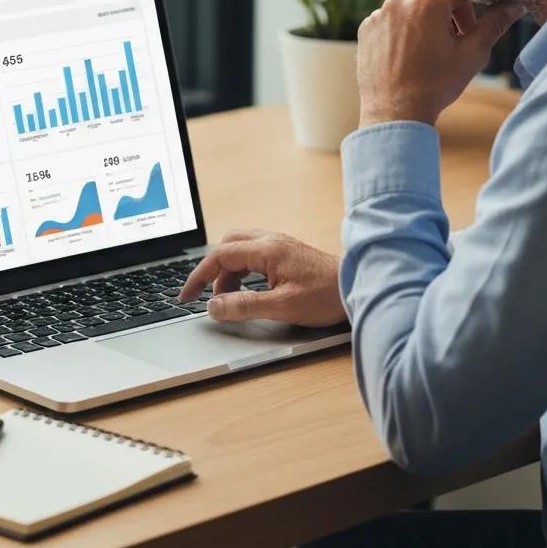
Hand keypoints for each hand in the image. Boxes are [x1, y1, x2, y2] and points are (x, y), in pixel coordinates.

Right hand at [178, 229, 344, 326]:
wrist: (359, 286)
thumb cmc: (326, 295)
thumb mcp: (282, 307)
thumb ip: (244, 306)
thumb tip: (213, 306)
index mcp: (267, 249)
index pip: (220, 256)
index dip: (199, 276)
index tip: (186, 295)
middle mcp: (272, 241)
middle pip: (227, 245)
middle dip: (213, 271)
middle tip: (208, 296)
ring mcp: (280, 244)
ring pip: (240, 248)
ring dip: (229, 272)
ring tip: (231, 300)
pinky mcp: (288, 252)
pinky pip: (254, 253)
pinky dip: (243, 270)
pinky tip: (249, 290)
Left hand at [357, 0, 523, 127]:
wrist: (395, 112)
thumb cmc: (436, 84)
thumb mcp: (472, 54)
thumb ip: (494, 24)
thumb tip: (515, 5)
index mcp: (426, 1)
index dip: (463, 2)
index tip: (465, 28)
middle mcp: (399, 1)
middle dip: (443, 12)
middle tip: (450, 42)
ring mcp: (378, 15)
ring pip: (408, 7)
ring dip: (421, 21)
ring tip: (427, 52)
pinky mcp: (366, 29)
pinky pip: (388, 20)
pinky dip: (400, 31)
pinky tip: (406, 57)